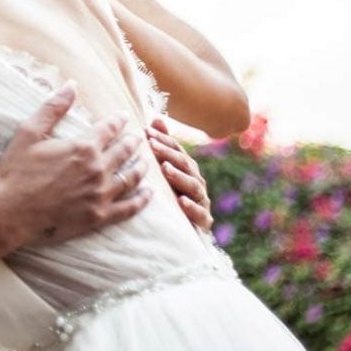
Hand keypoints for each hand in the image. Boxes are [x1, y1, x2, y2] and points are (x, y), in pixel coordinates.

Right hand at [0, 82, 151, 267]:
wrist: (10, 213)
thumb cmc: (16, 172)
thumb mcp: (29, 133)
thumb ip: (53, 108)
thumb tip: (71, 85)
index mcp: (83, 147)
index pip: (108, 129)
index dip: (117, 120)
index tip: (123, 116)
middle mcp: (98, 169)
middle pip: (124, 151)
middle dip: (132, 142)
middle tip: (137, 137)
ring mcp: (101, 194)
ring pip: (131, 177)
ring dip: (140, 167)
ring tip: (145, 161)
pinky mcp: (99, 216)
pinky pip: (129, 207)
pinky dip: (142, 199)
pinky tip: (148, 193)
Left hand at [147, 116, 212, 230]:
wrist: (181, 232)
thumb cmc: (170, 195)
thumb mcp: (163, 170)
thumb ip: (163, 146)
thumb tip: (156, 119)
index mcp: (186, 168)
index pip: (176, 150)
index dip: (163, 140)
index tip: (146, 132)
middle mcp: (196, 181)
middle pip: (184, 165)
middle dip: (168, 154)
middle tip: (152, 146)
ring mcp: (202, 201)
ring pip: (193, 186)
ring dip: (179, 177)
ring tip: (165, 169)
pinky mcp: (204, 221)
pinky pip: (201, 214)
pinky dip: (192, 207)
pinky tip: (181, 202)